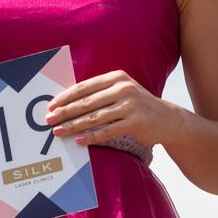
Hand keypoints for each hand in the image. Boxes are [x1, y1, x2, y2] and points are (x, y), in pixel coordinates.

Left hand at [46, 70, 179, 146]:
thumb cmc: (138, 105)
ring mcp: (130, 105)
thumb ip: (100, 93)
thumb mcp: (121, 91)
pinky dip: (91, 137)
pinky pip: (107, 131)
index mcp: (116, 77)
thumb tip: (69, 102)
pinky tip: (78, 140)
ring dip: (73, 126)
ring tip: (58, 132)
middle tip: (49, 120)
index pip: (84, 87)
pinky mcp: (135, 122)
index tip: (51, 105)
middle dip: (65, 112)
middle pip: (86, 102)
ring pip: (94, 117)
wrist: (168, 119)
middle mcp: (123, 88)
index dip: (66, 96)